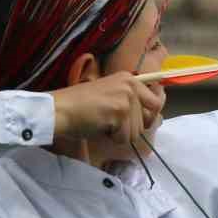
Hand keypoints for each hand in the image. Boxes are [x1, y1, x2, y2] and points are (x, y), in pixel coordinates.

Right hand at [51, 72, 165, 147]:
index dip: (148, 117)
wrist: (60, 110)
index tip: (137, 122)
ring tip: (103, 123)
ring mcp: (126, 97)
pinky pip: (125, 137)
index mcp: (130, 79)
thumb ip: (130, 103)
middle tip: (111, 123)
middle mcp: (131, 85)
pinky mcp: (120, 111)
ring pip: (136, 132)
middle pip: (147, 121)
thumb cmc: (81, 106)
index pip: (156, 102)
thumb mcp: (111, 96)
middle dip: (130, 128)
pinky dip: (112, 138)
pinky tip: (99, 127)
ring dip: (120, 134)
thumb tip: (153, 119)